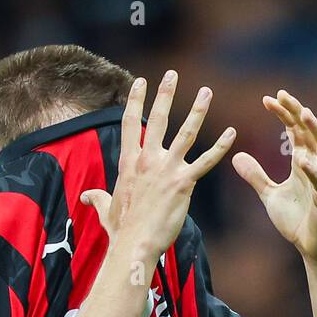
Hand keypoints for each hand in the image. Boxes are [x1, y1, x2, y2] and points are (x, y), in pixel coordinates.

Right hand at [81, 71, 235, 267]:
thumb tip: (85, 197)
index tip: (140, 82)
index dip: (136, 101)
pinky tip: (231, 133)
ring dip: (197, 110)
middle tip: (172, 73)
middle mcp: (148, 159)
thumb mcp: (105, 209)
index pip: (130, 123)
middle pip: (158, 119)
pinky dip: (220, 147)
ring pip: (185, 133)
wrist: (135, 243)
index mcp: (129, 162)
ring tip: (206, 92)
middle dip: (165, 94)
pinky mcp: (184, 183)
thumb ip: (97, 198)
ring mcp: (167, 169)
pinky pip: (206, 161)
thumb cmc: (121, 229)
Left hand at [233, 90, 316, 266]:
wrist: (315, 249)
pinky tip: (302, 160)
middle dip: (297, 113)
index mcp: (303, 165)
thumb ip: (256, 176)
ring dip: (316, 131)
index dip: (284, 114)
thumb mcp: (270, 196)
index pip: (295, 132)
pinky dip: (314, 172)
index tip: (268, 98)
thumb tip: (236, 156)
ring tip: (304, 114)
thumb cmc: (298, 222)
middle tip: (282, 95)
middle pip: (310, 133)